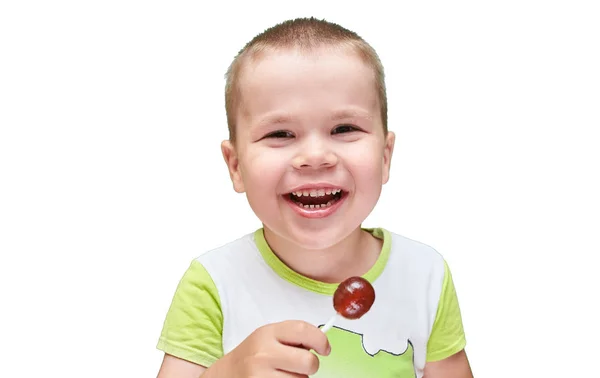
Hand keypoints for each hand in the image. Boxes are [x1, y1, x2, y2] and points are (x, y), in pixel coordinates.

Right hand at [209, 320, 330, 377]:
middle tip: (301, 365)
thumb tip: (320, 343)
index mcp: (267, 334)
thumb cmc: (253, 354)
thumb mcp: (269, 336)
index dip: (320, 340)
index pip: (302, 330)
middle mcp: (264, 354)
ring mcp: (262, 376)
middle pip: (308, 362)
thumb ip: (292, 336)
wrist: (228, 374)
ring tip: (283, 373)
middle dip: (311, 365)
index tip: (324, 349)